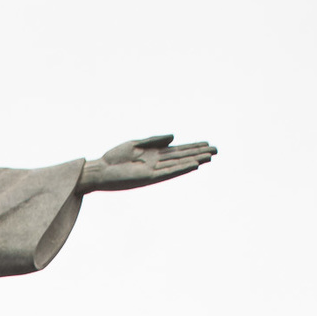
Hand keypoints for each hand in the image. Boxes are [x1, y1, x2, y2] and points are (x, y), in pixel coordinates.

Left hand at [79, 134, 215, 192]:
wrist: (100, 171)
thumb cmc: (114, 158)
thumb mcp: (136, 144)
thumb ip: (155, 140)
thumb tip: (174, 137)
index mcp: (154, 154)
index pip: (177, 150)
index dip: (192, 147)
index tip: (207, 143)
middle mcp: (157, 163)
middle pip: (182, 157)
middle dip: (198, 153)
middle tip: (216, 151)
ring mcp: (154, 171)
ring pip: (178, 165)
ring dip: (194, 161)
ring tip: (209, 158)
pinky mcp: (148, 178)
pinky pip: (168, 172)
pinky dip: (181, 168)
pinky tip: (193, 165)